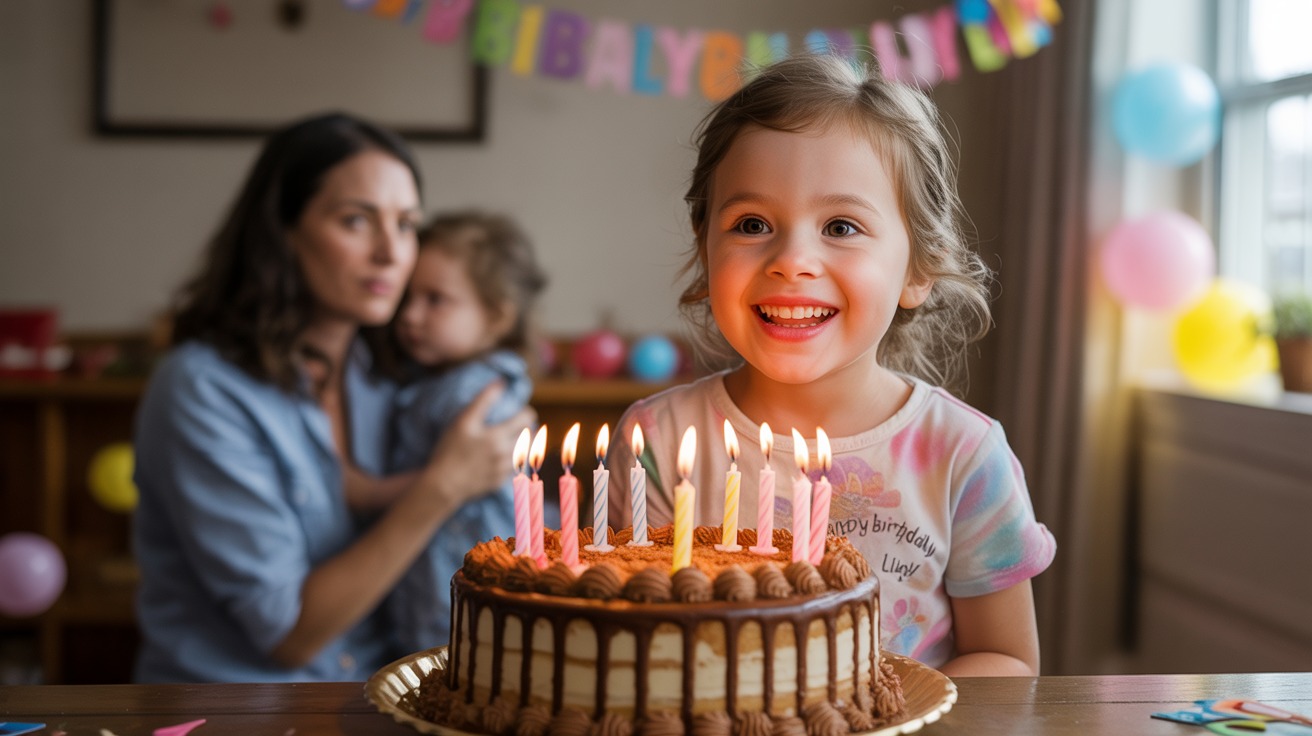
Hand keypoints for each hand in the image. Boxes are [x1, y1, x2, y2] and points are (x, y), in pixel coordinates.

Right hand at [421, 383, 535, 507]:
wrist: (443, 485)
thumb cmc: (450, 450)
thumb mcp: (463, 421)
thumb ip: (483, 400)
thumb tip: (501, 383)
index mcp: (499, 436)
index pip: (527, 418)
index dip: (525, 412)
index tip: (519, 412)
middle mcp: (506, 454)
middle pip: (530, 436)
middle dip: (526, 429)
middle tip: (516, 425)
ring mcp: (504, 470)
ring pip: (525, 453)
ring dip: (523, 444)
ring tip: (513, 440)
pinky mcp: (500, 482)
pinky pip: (516, 468)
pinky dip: (514, 460)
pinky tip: (503, 457)